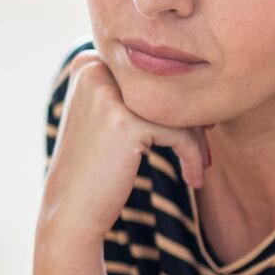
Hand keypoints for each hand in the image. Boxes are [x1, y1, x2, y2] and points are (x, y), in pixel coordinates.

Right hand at [38, 49, 209, 249]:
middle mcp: (93, 70)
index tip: (198, 129)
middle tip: (204, 149)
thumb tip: (190, 73)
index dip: (176, 101)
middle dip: (192, 119)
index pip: (151, 73)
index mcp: (87, 62)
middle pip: (165, 87)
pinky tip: (193, 179)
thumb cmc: (94, 169)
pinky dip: (194, 157)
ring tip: (200, 167)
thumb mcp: (104, 117)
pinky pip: (180, 133)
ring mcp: (106, 94)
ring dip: (198, 141)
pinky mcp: (124, 122)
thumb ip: (130, 90)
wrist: (70, 212)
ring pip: (177, 108)